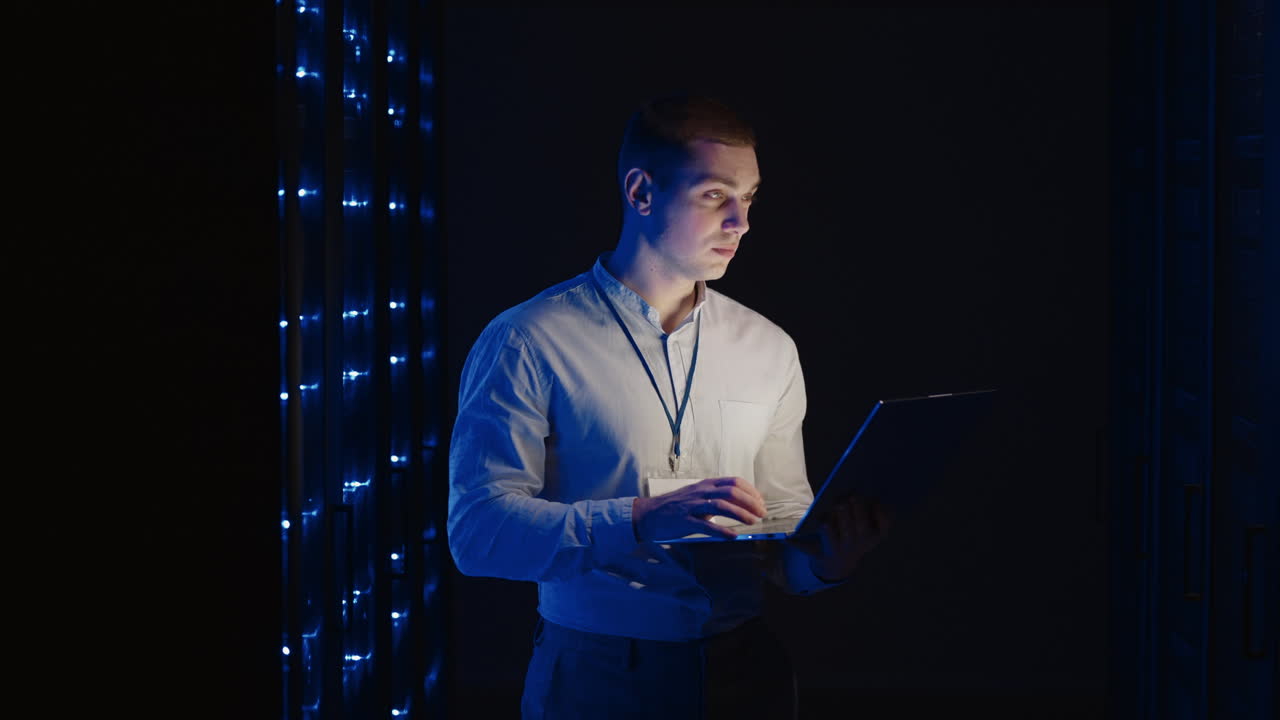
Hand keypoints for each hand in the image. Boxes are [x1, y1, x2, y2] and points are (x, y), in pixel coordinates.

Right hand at [632, 476, 766, 541]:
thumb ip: (715, 496)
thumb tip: (739, 503)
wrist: (649, 514)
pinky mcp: (685, 521)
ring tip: (752, 522)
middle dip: (750, 502)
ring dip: (740, 514)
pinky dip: (722, 531)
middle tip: (761, 513)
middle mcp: (701, 492)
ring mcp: (692, 506)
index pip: (734, 482)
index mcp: (706, 485)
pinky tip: (733, 536)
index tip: (760, 502)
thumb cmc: (676, 506)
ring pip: (721, 505)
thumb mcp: (697, 495)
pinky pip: (706, 526)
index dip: (751, 491)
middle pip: (731, 492)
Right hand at [787, 495, 893, 582]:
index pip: (829, 536)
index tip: (824, 520)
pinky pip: (884, 524)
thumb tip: (784, 536)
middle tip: (841, 500)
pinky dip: (882, 512)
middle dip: (845, 513)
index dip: (827, 527)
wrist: (842, 563)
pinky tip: (875, 501)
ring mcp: (866, 542)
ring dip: (860, 509)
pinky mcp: (879, 537)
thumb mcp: (809, 548)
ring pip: (865, 526)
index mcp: (833, 548)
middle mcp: (851, 546)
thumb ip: (797, 542)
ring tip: (855, 496)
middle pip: (849, 528)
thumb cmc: (822, 548)